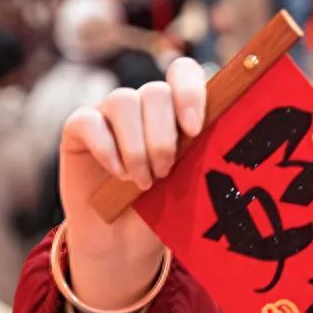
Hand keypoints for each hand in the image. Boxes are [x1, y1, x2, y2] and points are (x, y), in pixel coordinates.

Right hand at [58, 56, 206, 310]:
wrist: (123, 240)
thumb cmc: (164, 208)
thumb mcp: (190, 183)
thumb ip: (203, 157)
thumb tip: (233, 146)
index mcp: (176, 109)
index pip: (183, 72)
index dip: (190, 93)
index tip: (194, 130)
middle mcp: (143, 104)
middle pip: (155, 92)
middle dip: (163, 137)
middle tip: (166, 172)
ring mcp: (109, 113)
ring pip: (123, 101)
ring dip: (137, 147)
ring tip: (144, 182)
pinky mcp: (78, 129)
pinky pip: (88, 121)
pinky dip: (106, 148)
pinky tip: (119, 173)